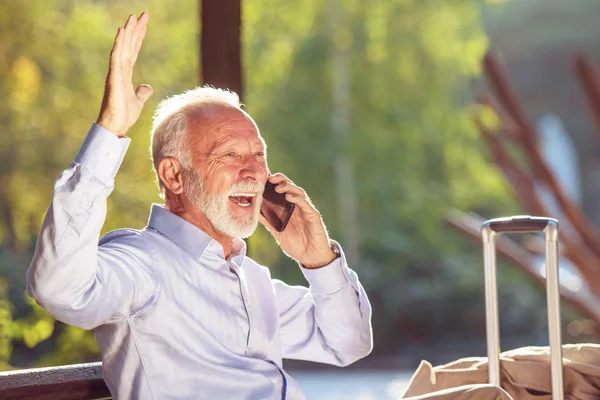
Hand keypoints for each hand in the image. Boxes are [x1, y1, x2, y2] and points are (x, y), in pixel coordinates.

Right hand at [97, 13, 152, 136]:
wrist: (116, 127)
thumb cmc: (123, 115)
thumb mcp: (137, 102)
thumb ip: (141, 93)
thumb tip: (147, 87)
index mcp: (126, 73)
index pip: (134, 50)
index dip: (139, 37)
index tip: (144, 24)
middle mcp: (120, 69)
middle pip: (130, 45)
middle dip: (136, 29)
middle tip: (144, 14)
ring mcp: (116, 72)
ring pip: (122, 47)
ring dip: (128, 31)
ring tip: (133, 16)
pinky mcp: (114, 77)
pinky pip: (116, 57)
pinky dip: (119, 43)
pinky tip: (122, 31)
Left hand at [259, 173, 337, 268]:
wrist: (310, 257)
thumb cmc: (296, 245)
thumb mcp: (277, 232)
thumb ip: (267, 221)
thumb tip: (254, 212)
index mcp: (289, 209)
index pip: (282, 191)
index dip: (274, 183)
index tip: (263, 178)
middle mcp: (298, 207)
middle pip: (290, 187)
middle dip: (281, 180)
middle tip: (270, 178)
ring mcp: (306, 210)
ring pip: (298, 192)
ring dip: (288, 187)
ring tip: (278, 187)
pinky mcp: (313, 215)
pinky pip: (306, 204)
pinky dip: (297, 199)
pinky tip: (289, 197)